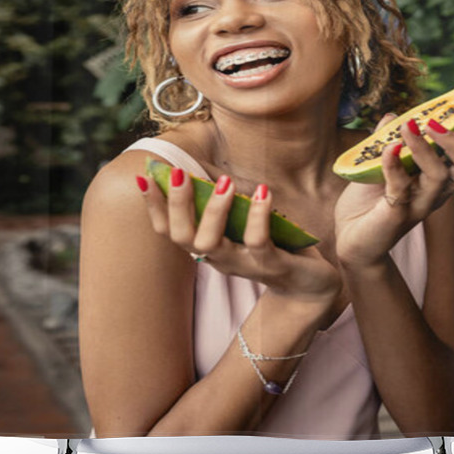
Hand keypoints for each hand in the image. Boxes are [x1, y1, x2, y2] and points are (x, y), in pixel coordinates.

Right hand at [137, 171, 340, 305]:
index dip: (154, 206)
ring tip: (224, 182)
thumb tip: (204, 167)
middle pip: (183, 238)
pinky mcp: (272, 266)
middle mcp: (219, 259)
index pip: (169, 230)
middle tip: (178, 173)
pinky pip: (258, 242)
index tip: (143, 176)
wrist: (310, 286)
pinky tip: (263, 191)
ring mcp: (244, 264)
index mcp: (208, 247)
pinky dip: (258, 215)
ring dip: (214, 211)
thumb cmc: (273, 245)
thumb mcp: (243, 223)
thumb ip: (224, 202)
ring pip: (213, 244)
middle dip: (176, 205)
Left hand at [334, 112, 453, 268]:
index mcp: (440, 181)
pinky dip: (395, 164)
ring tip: (407, 126)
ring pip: (437, 176)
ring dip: (424, 147)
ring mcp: (418, 206)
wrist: (352, 238)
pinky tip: (389, 148)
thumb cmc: (369, 201)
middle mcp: (436, 194)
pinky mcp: (397, 215)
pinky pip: (401, 187)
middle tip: (435, 123)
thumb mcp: (379, 164)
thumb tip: (393, 116)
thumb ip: (387, 139)